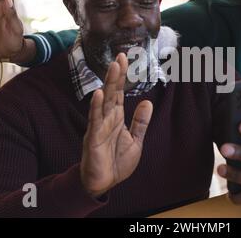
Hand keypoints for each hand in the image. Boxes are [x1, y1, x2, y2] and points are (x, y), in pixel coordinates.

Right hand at [80, 53, 152, 197]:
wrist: (104, 183)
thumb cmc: (117, 162)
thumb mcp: (135, 140)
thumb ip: (140, 122)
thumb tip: (147, 102)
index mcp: (116, 118)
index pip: (119, 93)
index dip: (122, 76)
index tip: (125, 59)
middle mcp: (107, 119)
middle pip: (112, 92)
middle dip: (116, 74)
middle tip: (120, 56)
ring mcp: (99, 127)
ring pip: (104, 101)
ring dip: (108, 84)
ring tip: (113, 67)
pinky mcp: (93, 138)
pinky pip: (95, 121)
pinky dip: (97, 107)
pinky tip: (99, 94)